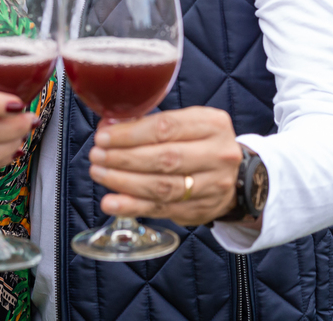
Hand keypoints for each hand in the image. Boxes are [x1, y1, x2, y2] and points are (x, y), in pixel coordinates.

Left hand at [88, 107, 244, 226]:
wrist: (235, 176)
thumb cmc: (200, 143)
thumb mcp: (188, 123)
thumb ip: (151, 124)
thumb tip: (108, 127)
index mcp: (213, 124)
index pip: (166, 127)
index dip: (130, 133)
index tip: (104, 136)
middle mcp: (218, 154)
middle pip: (164, 158)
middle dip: (124, 158)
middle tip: (97, 156)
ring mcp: (212, 185)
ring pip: (162, 186)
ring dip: (124, 182)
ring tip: (100, 174)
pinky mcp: (200, 209)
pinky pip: (161, 209)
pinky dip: (132, 207)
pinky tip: (112, 203)